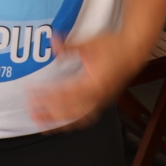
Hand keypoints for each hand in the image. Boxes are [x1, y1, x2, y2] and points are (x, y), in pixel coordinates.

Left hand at [26, 32, 141, 130]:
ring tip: (43, 123)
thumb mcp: (89, 42)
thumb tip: (52, 43)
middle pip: (69, 112)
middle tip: (32, 113)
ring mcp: (101, 101)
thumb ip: (69, 46)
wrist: (134, 51)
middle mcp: (97, 97)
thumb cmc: (114, 46)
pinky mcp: (103, 101)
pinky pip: (86, 117)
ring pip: (78, 118)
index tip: (32, 94)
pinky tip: (63, 121)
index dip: (46, 96)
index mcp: (93, 84)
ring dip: (59, 121)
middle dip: (49, 114)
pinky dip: (73, 121)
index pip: (64, 94)